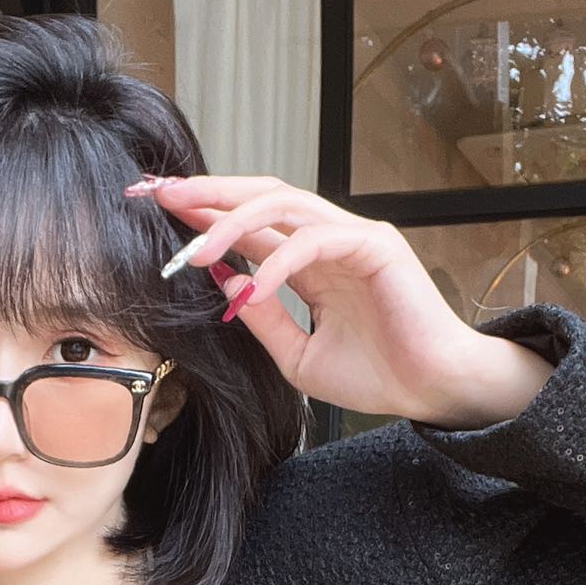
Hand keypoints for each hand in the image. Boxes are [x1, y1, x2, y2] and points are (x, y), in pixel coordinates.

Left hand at [134, 173, 554, 427]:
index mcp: (309, 262)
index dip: (203, 215)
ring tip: (194, 247)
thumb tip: (222, 281)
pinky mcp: (376, 247)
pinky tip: (250, 288)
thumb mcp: (295, 354)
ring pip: (283, 207)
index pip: (249, 225)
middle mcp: (328, 239)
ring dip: (233, 222)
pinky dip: (278, 264)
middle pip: (259, 197)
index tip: (154, 211)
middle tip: (158, 194)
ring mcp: (353, 237)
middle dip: (207, 194)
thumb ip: (261, 317)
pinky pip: (315, 242)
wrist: (431, 391)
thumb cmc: (376, 374)